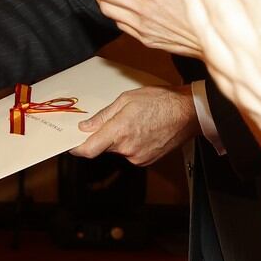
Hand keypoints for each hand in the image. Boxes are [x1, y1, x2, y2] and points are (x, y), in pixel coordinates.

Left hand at [70, 84, 199, 165]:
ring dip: (118, 139)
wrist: (189, 113)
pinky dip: (130, 143)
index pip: (89, 149)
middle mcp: (127, 149)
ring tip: (133, 122)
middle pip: (103, 148)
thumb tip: (85, 126)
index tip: (71, 144)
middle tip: (112, 120)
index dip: (76, 148)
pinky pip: (130, 153)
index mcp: (119, 132)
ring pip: (117, 150)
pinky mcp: (146, 160)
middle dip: (102, 136)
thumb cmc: (160, 101)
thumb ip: (103, 116)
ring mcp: (138, 157)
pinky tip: (141, 129)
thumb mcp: (127, 99)